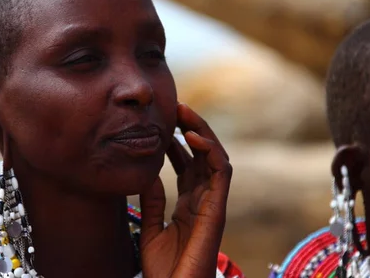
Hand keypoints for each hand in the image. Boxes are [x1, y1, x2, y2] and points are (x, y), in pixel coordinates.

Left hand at [139, 103, 231, 277]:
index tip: (163, 123)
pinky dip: (210, 151)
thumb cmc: (163, 270)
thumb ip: (153, 201)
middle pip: (203, 156)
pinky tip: (192, 136)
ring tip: (184, 113)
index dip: (177, 142)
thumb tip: (148, 172)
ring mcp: (212, 204)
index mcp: (189, 204)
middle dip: (191, 129)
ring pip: (215, 158)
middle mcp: (203, 201)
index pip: (188, 165)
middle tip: (176, 108)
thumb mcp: (151, 228)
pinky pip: (221, 173)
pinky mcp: (217, 211)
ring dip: (202, 133)